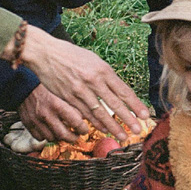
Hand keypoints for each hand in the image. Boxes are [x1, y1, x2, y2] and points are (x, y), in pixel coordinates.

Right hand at [10, 25, 149, 140]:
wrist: (46, 53)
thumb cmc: (71, 55)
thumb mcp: (93, 60)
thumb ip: (105, 75)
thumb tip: (117, 89)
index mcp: (103, 69)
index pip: (123, 91)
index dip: (135, 104)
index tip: (145, 115)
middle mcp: (94, 80)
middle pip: (115, 104)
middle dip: (129, 118)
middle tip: (138, 130)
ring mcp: (80, 90)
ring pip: (100, 112)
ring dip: (112, 126)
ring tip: (123, 136)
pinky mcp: (68, 97)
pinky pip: (85, 114)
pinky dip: (95, 123)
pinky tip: (103, 130)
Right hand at [19, 85, 85, 142]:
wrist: (24, 82)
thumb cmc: (46, 85)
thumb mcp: (63, 90)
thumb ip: (73, 103)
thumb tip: (85, 115)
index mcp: (58, 104)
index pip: (76, 123)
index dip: (83, 129)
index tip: (84, 129)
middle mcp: (47, 114)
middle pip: (64, 135)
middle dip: (73, 138)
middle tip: (76, 135)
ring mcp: (36, 120)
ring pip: (52, 138)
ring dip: (59, 137)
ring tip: (64, 132)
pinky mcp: (28, 123)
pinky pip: (39, 137)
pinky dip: (46, 136)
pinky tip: (50, 130)